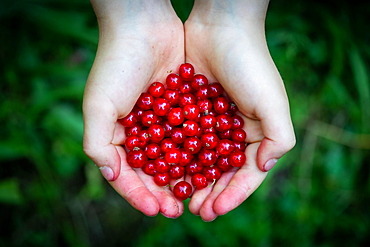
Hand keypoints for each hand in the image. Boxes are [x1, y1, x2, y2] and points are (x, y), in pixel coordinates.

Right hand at [83, 0, 184, 217]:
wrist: (144, 25)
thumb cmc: (116, 64)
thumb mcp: (97, 105)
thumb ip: (98, 144)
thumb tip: (111, 177)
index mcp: (118, 135)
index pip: (128, 175)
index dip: (141, 195)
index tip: (157, 210)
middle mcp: (141, 131)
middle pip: (154, 171)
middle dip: (166, 191)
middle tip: (181, 209)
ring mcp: (164, 120)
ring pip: (176, 157)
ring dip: (185, 177)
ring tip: (199, 194)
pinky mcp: (184, 107)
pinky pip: (192, 135)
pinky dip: (199, 152)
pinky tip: (210, 166)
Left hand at [184, 0, 295, 220]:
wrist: (220, 27)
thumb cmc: (250, 63)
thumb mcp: (273, 101)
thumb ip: (279, 137)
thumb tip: (264, 167)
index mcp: (256, 133)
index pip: (245, 174)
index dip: (232, 195)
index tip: (214, 210)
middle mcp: (233, 131)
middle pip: (220, 171)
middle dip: (209, 192)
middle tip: (195, 211)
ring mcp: (210, 122)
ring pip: (199, 159)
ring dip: (190, 179)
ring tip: (178, 197)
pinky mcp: (189, 110)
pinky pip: (182, 139)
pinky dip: (175, 156)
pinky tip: (165, 170)